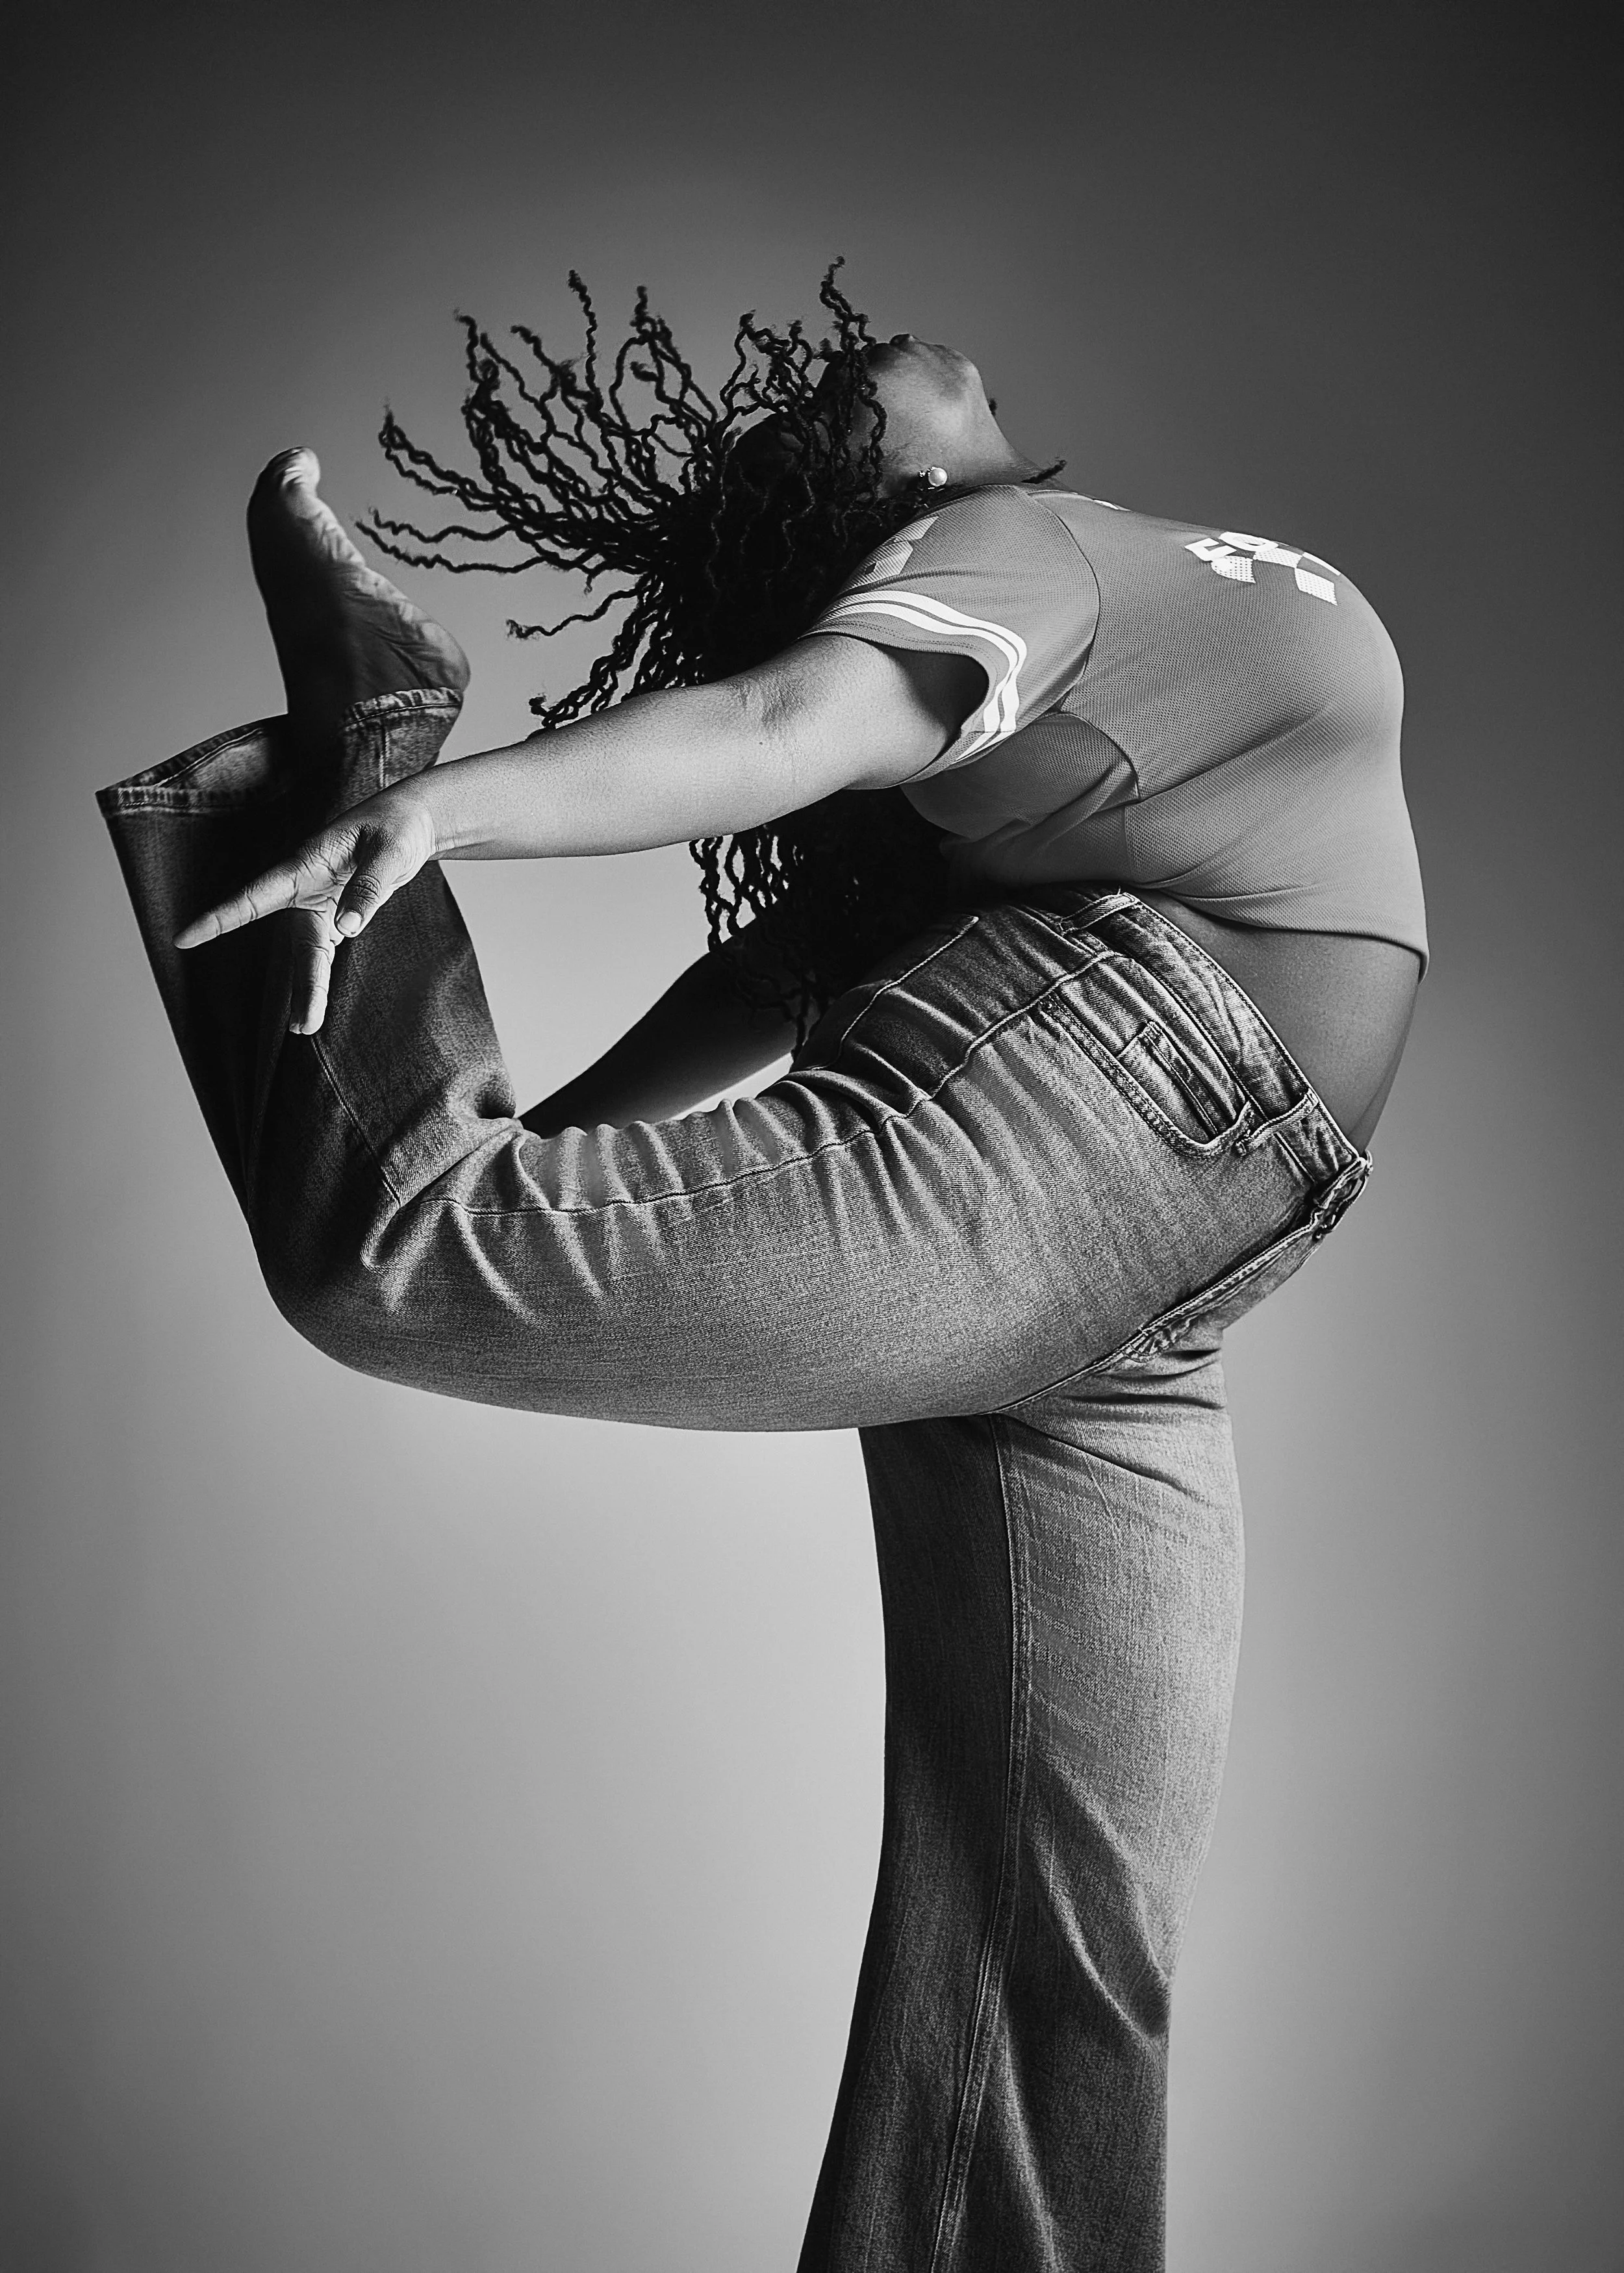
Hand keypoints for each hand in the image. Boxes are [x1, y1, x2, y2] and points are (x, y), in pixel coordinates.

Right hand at [175, 787, 437, 1033]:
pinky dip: (321, 980)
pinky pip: (325, 952)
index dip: (220, 918)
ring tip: (307, 1027)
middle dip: (300, 984)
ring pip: (310, 954)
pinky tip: (315, 1009)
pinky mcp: (337, 915)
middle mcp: (306, 889)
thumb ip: (369, 887)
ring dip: (310, 990)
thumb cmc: (396, 827)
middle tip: (303, 1026)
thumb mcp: (390, 852)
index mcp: (306, 864)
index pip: (255, 895)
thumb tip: (349, 926)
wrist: (411, 821)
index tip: (184, 938)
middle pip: (297, 942)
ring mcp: (321, 904)